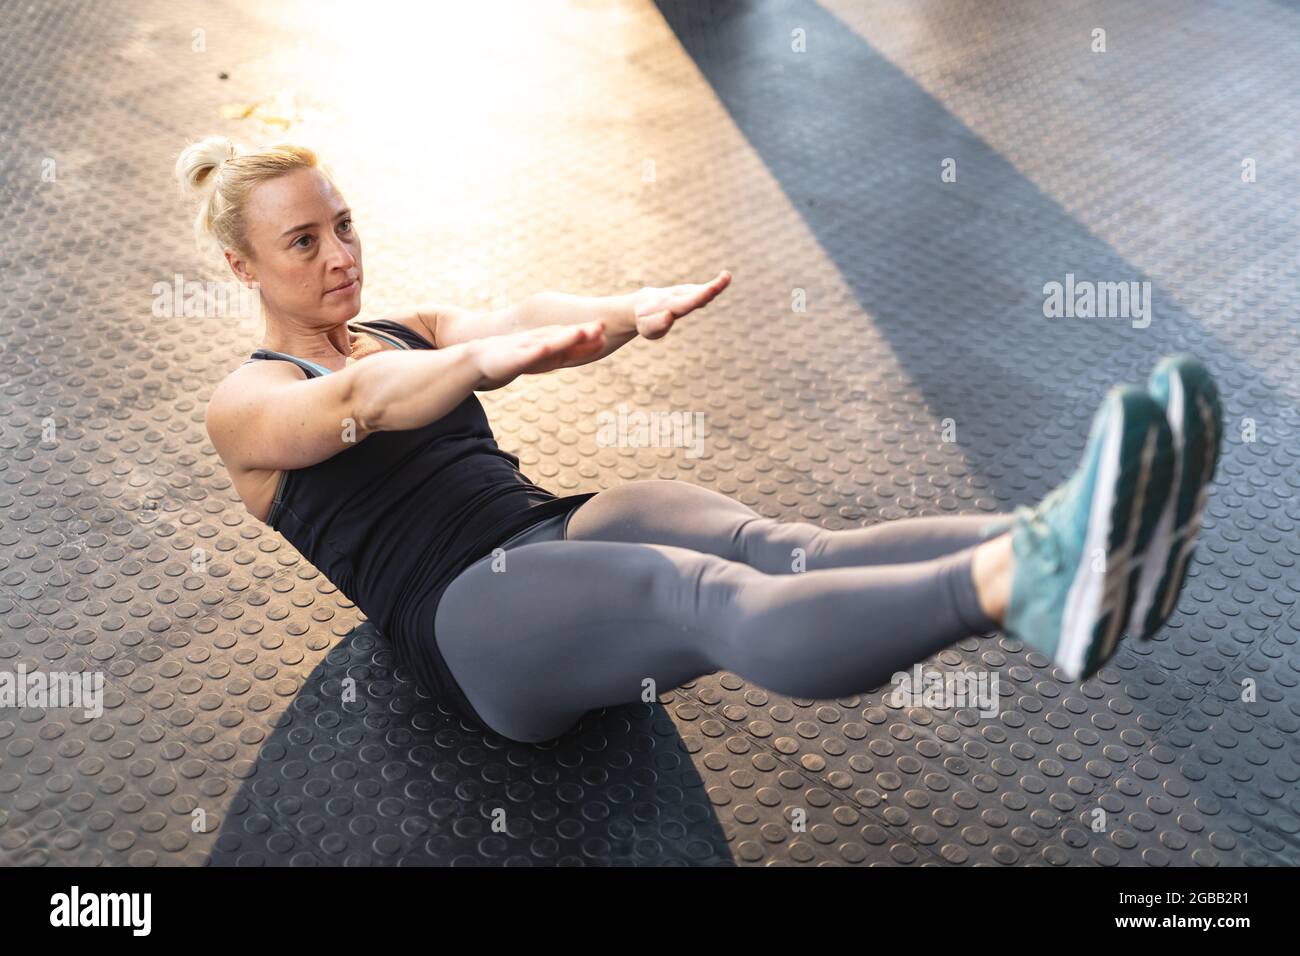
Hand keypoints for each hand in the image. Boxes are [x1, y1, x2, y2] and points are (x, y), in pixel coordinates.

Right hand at [470, 321, 606, 388]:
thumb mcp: (541, 358)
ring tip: (581, 332)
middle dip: (583, 331)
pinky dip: (537, 351)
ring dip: (565, 337)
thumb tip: (585, 345)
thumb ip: (561, 352)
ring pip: (549, 342)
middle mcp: (539, 342)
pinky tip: (546, 348)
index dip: (589, 333)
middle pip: (564, 335)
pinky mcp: (514, 358)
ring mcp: (526, 348)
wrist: (479, 360)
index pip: (571, 337)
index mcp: (547, 343)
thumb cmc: (512, 359)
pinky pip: (527, 354)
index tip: (607, 327)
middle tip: (603, 324)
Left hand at [630, 270, 730, 339]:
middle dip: (712, 288)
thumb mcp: (646, 327)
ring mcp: (679, 292)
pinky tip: (717, 285)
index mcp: (669, 305)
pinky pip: (696, 290)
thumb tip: (669, 315)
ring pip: (696, 290)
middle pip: (696, 293)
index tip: (714, 287)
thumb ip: (657, 323)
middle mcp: (675, 295)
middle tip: (727, 276)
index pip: (688, 302)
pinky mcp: (682, 292)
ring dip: (712, 285)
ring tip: (726, 276)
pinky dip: (706, 289)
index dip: (701, 296)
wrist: (635, 306)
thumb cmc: (643, 321)